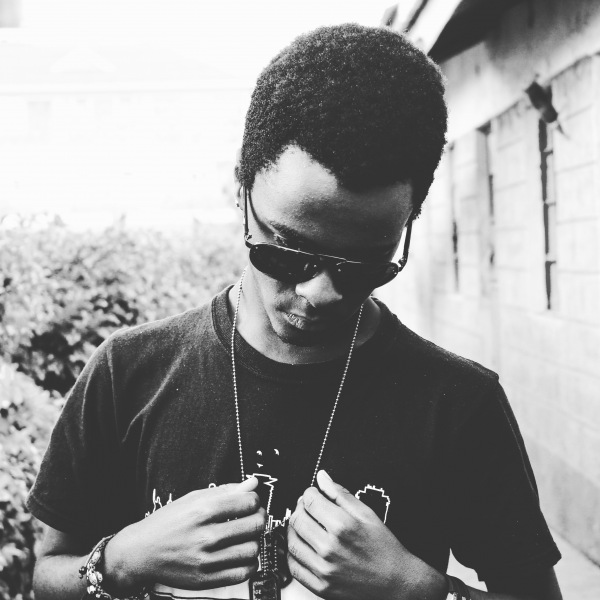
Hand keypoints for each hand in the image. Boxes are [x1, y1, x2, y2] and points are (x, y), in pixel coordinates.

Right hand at [105, 477, 265, 591]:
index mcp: (203, 510)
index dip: (254, 500)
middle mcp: (205, 536)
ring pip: (252, 550)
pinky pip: (243, 573)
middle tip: (252, 517)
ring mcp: (206, 560)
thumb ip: (225, 491)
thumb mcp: (193, 498)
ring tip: (245, 537)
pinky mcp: (206, 579)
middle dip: (258, 518)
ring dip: (254, 541)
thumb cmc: (167, 522)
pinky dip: (249, 563)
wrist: (141, 552)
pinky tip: (240, 555)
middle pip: (254, 525)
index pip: (248, 502)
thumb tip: (252, 484)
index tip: (250, 502)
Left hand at [287, 471, 440, 599]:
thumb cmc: (383, 547)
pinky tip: (303, 546)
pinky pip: (294, 567)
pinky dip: (293, 553)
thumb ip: (340, 494)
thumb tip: (322, 478)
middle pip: (297, 519)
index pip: (309, 500)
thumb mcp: (366, 513)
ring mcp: (324, 569)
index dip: (309, 492)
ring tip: (305, 526)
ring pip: (292, 542)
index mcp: (342, 525)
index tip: (313, 494)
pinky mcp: (320, 587)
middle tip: (308, 508)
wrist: (395, 582)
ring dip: (294, 529)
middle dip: (300, 508)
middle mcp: (330, 548)